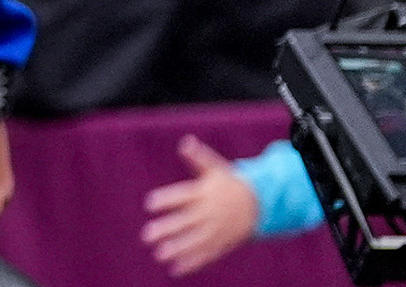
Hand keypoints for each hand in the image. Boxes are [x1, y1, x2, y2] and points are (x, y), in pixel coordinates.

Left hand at [143, 135, 261, 276]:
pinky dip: (193, 262)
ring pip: (196, 241)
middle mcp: (211, 213)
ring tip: (159, 254)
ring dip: (178, 249)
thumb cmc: (232, 183)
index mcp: (205, 193)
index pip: (183, 196)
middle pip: (187, 222)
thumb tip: (185, 142)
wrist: (263, 202)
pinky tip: (176, 269)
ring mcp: (218, 230)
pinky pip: (208, 254)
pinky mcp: (223, 242)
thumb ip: (198, 158)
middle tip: (147, 234)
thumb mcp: (216, 168)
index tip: (150, 203)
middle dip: (168, 229)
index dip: (167, 199)